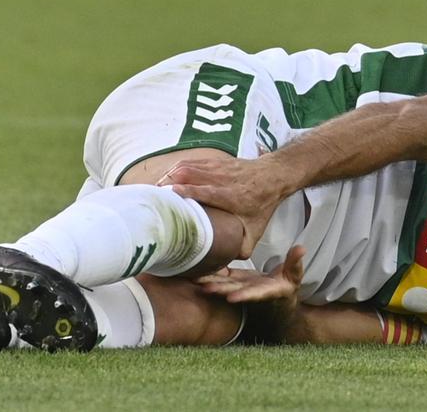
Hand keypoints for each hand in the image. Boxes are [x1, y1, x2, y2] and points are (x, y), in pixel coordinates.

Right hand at [159, 156, 289, 257]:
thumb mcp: (256, 230)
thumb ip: (243, 248)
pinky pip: (190, 162)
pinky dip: (176, 169)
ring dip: (169, 176)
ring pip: (187, 166)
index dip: (186, 191)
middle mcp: (221, 179)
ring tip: (156, 189)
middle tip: (153, 196)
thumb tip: (226, 265)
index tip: (169, 195)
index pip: (205, 190)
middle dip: (169, 183)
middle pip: (190, 174)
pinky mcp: (214, 161)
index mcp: (230, 196)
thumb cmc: (262, 204)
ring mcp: (217, 167)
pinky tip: (167, 179)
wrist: (273, 175)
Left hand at [195, 245, 305, 304]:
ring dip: (210, 283)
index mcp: (267, 292)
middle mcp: (251, 292)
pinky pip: (221, 277)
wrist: (278, 297)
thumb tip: (301, 248)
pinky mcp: (234, 281)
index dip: (245, 296)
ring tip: (195, 279)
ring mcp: (240, 287)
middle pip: (234, 291)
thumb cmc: (288, 286)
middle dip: (220, 290)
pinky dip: (210, 274)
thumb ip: (295, 263)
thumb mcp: (295, 276)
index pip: (255, 294)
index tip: (232, 298)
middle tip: (205, 288)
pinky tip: (195, 270)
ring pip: (224, 285)